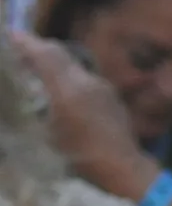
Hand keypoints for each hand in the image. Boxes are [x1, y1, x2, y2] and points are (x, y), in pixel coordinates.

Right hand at [7, 31, 147, 189]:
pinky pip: (84, 76)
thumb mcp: (46, 136)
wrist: (125, 169)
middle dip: (37, 48)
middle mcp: (87, 81)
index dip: (25, 43)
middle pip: (59, 53)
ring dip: (53, 62)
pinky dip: (68, 75)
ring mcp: (103, 87)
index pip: (45, 54)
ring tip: (36, 69)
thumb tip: (24, 98)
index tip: (10, 35)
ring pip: (73, 64)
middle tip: (18, 51)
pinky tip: (60, 89)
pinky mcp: (112, 95)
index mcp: (69, 90)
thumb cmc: (81, 158)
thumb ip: (31, 112)